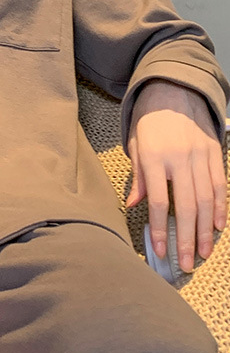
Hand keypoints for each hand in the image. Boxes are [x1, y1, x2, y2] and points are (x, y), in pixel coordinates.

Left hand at [126, 79, 226, 271]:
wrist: (174, 89)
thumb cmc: (149, 120)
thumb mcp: (136, 145)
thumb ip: (138, 177)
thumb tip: (133, 205)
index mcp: (154, 157)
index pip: (157, 200)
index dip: (158, 228)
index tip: (160, 250)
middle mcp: (180, 158)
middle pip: (185, 206)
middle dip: (185, 238)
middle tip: (184, 263)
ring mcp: (200, 155)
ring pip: (206, 199)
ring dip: (205, 229)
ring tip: (202, 252)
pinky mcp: (215, 152)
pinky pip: (219, 184)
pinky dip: (220, 207)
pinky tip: (218, 227)